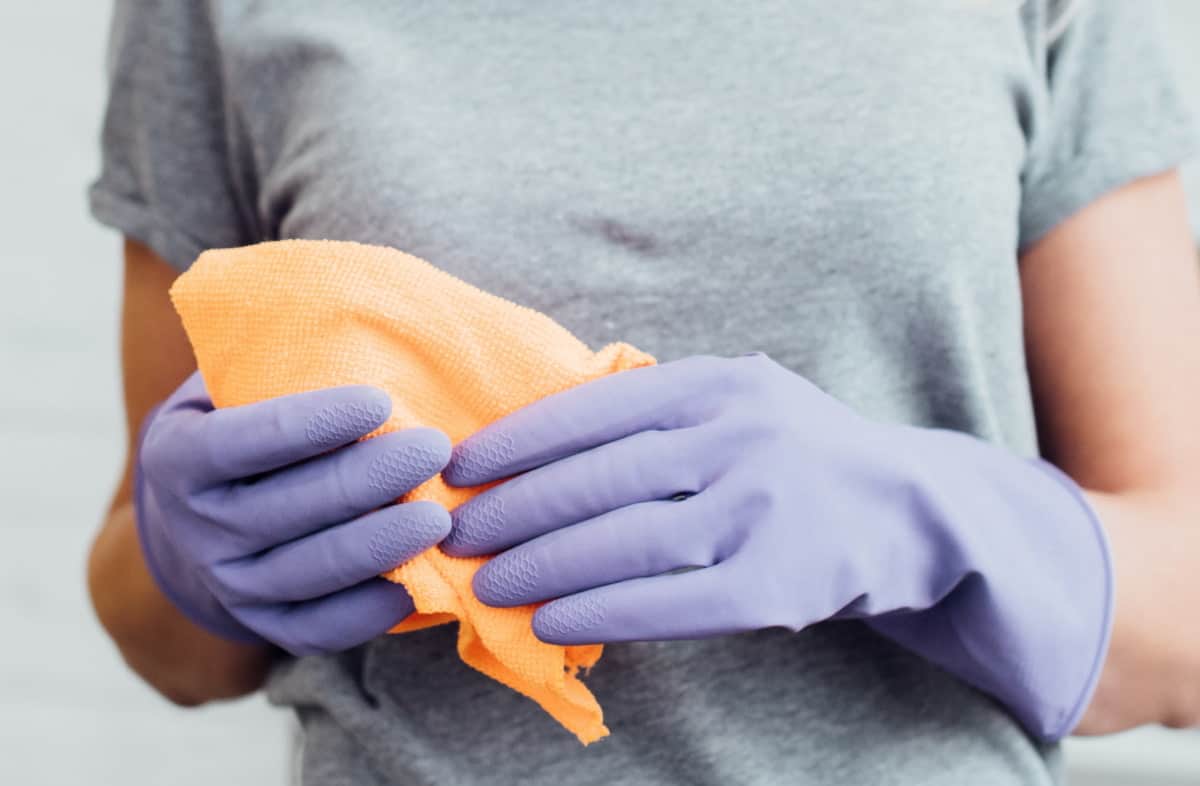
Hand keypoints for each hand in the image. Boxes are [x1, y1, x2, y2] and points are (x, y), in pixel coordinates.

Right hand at [135, 372, 450, 655]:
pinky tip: (424, 582)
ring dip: (380, 546)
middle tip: (434, 450)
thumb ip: (274, 365)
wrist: (194, 525)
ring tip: (441, 518)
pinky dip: (372, 610)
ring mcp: (231, 585)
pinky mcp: (268, 627)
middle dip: (368, 479)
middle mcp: (198, 528)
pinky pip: (322, 628)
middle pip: (290, 507)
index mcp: (181, 457)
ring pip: (311, 571)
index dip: (314, 422)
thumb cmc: (241, 430)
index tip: (379, 400)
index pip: (246, 440)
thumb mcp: (229, 386)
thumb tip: (361, 323)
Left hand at [442, 353, 1113, 739]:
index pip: (594, 408)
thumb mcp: (742, 398)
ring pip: (625, 539)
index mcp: (718, 383)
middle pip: (599, 477)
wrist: (916, 511)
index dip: (518, 439)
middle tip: (454, 531)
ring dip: (541, 564)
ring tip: (486, 581)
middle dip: (513, 508)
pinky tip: (552, 620)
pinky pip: (670, 600)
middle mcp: (739, 435)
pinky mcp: (779, 582)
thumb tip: (544, 437)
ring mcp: (762, 508)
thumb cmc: (800, 453)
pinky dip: (602, 610)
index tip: (461, 465)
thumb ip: (660, 407)